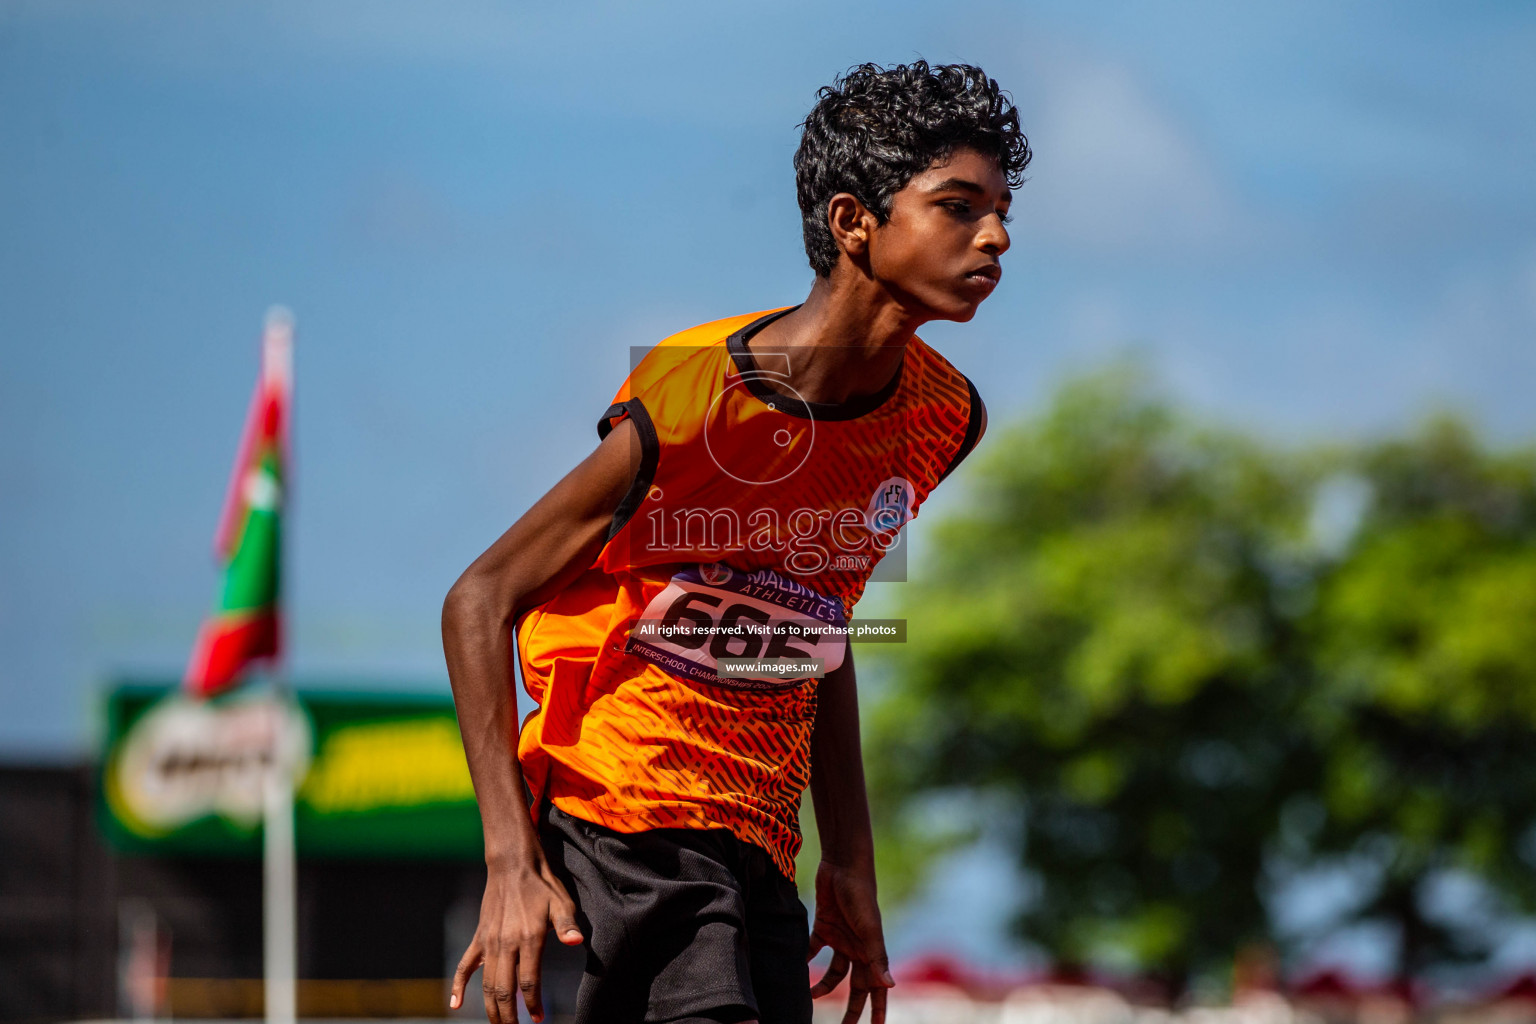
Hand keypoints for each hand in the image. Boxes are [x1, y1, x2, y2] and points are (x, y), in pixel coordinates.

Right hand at [449, 854, 582, 1023]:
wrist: (512, 864)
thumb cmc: (542, 884)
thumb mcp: (561, 902)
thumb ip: (567, 925)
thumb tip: (576, 942)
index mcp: (528, 938)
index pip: (528, 982)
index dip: (533, 1004)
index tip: (539, 1019)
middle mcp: (505, 944)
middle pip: (504, 990)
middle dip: (508, 1016)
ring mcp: (489, 942)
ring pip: (487, 984)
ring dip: (491, 1009)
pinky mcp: (479, 938)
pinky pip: (465, 966)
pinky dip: (459, 986)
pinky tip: (456, 1004)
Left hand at [808, 859, 893, 1023]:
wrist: (843, 865)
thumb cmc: (861, 895)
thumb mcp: (870, 928)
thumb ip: (878, 957)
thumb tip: (890, 986)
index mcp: (872, 951)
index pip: (877, 988)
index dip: (878, 1009)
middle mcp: (858, 948)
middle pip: (855, 986)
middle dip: (851, 1008)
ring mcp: (841, 938)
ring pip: (835, 972)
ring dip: (824, 987)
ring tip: (810, 998)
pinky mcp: (824, 927)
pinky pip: (814, 949)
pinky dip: (806, 959)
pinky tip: (796, 970)